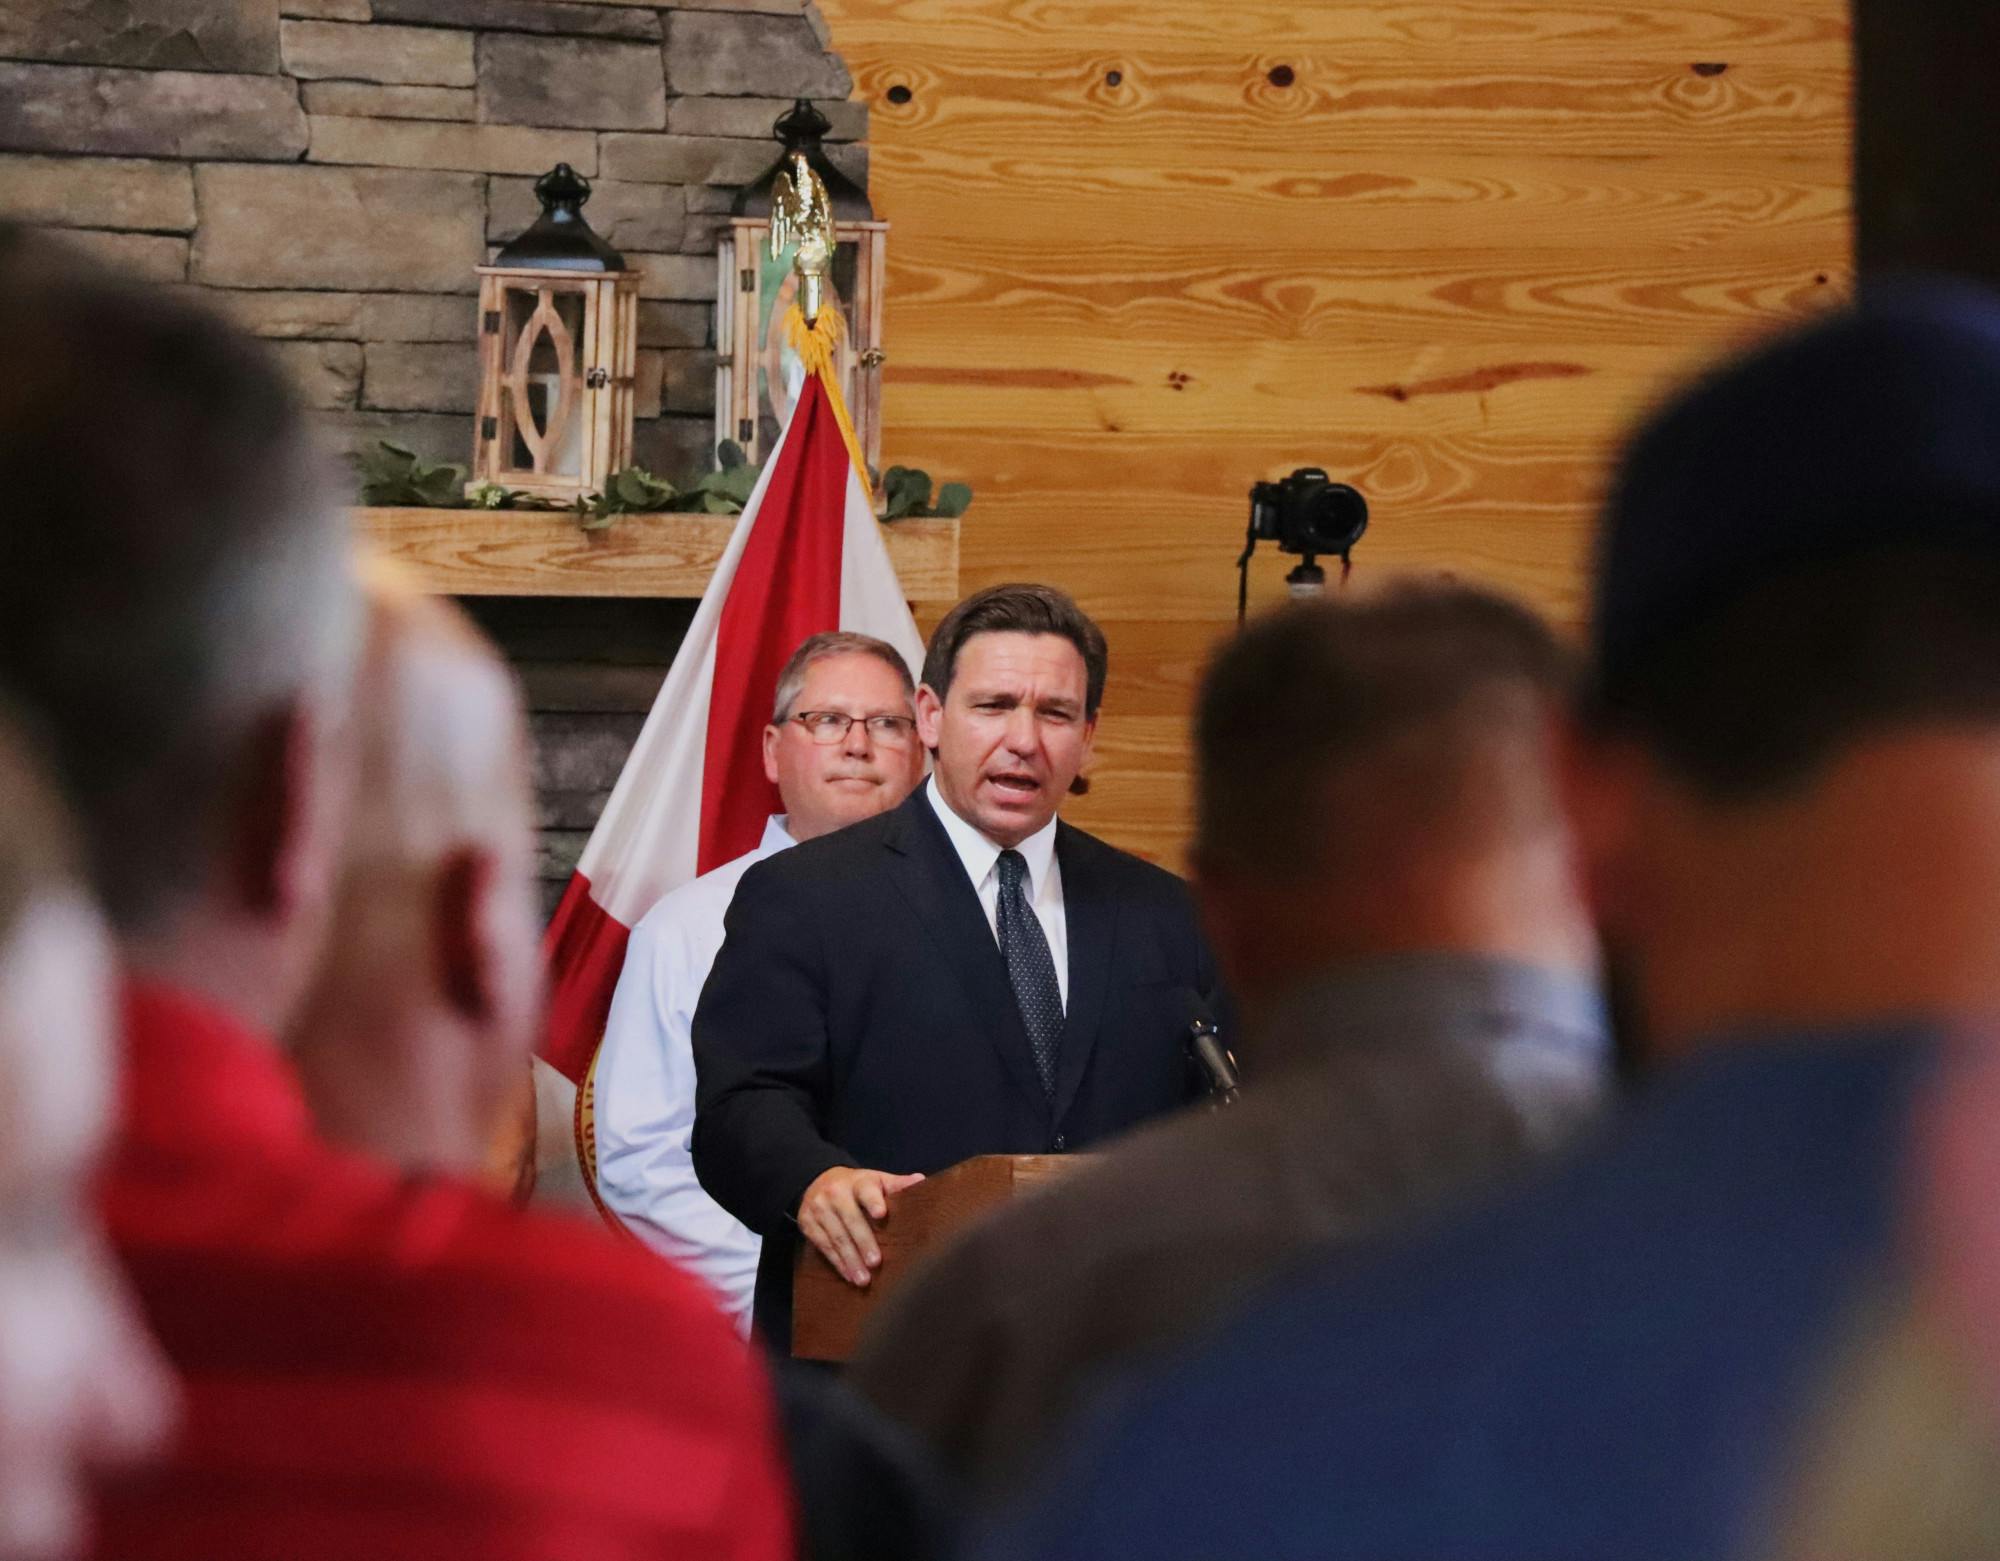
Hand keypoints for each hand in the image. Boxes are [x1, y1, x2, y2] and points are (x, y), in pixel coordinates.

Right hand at [797, 1166, 924, 1286]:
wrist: (818, 1181)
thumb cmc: (857, 1187)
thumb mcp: (876, 1181)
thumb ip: (896, 1184)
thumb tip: (921, 1180)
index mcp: (858, 1181)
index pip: (866, 1190)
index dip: (873, 1201)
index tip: (881, 1213)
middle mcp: (836, 1193)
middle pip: (851, 1219)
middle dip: (863, 1242)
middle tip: (876, 1263)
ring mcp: (819, 1208)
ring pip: (836, 1237)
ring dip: (850, 1260)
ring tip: (863, 1279)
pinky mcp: (807, 1223)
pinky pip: (823, 1245)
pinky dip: (837, 1262)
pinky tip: (849, 1275)